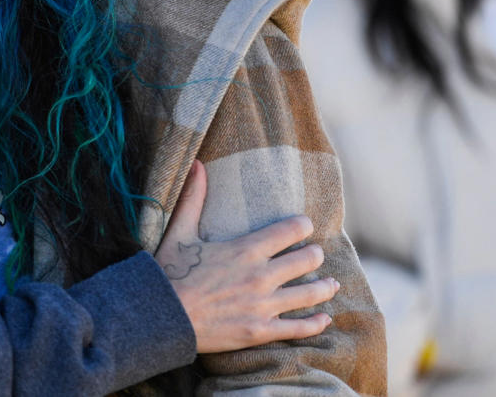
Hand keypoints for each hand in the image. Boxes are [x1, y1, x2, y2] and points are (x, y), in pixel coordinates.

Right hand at [153, 160, 337, 352]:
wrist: (163, 318)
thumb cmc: (170, 274)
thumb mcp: (180, 232)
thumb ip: (193, 198)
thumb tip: (196, 164)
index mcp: (247, 249)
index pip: (291, 230)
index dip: (303, 226)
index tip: (305, 226)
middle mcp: (261, 275)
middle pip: (307, 260)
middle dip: (315, 255)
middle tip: (315, 255)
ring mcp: (263, 306)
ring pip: (309, 293)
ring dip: (325, 287)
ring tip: (331, 284)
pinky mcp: (260, 331)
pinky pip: (298, 328)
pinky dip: (315, 323)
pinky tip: (324, 319)